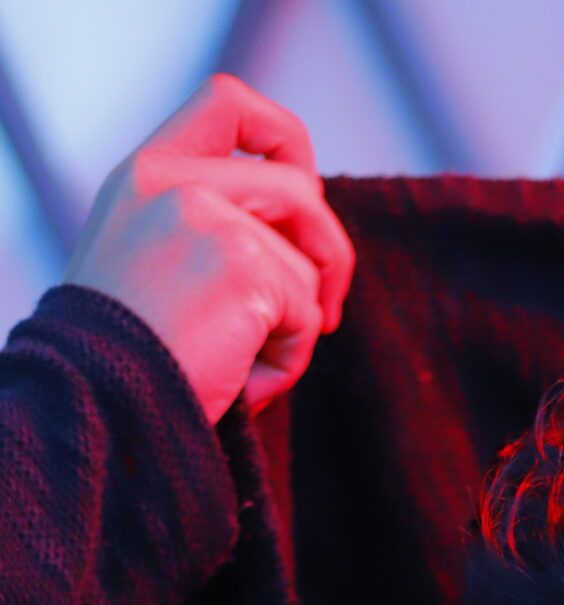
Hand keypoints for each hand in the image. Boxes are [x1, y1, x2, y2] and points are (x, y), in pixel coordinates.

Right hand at [62, 70, 354, 425]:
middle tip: (322, 317)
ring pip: (306, 265)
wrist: (98, 404)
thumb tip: (300, 236)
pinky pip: (305, 314)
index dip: (288, 141)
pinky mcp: (243, 265)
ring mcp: (209, 216)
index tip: (310, 196)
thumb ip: (204, 227)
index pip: (229, 104)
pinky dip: (287, 362)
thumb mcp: (146, 263)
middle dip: (328, 255)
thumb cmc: (123, 360)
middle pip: (299, 189)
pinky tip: (242, 383)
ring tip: (242, 368)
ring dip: (293, 328)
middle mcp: (175, 181)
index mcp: (146, 174)